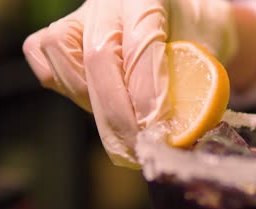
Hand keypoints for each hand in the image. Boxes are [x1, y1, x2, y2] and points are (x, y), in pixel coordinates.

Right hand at [22, 0, 236, 168]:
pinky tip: (99, 108)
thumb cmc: (196, 34)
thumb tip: (182, 133)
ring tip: (124, 131)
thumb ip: (195, 83)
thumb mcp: (207, 52)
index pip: (140, 43)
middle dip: (119, 114)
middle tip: (139, 146)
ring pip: (64, 61)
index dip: (147, 92)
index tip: (158, 128)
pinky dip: (71, 92)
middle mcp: (108, 3)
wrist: (181, 20)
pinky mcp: (61, 36)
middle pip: (98, 57)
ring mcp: (80, 17)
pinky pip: (49, 66)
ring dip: (95, 107)